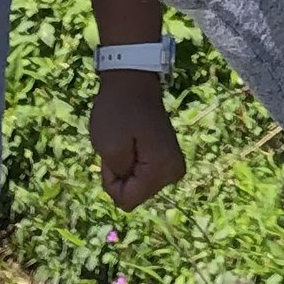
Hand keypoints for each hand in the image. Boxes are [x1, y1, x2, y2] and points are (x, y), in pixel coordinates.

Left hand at [90, 71, 185, 210]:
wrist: (132, 82)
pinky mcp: (168, 159)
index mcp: (163, 170)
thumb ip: (119, 179)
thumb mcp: (109, 147)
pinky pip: (142, 176)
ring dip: (125, 168)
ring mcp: (173, 166)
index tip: (115, 153)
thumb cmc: (117, 111)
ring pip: (137, 187)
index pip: (126, 201)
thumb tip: (131, 191)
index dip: (112, 181)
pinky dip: (131, 162)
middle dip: (120, 174)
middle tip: (120, 144)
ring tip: (126, 140)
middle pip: (134, 196)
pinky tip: (133, 141)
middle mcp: (174, 172)